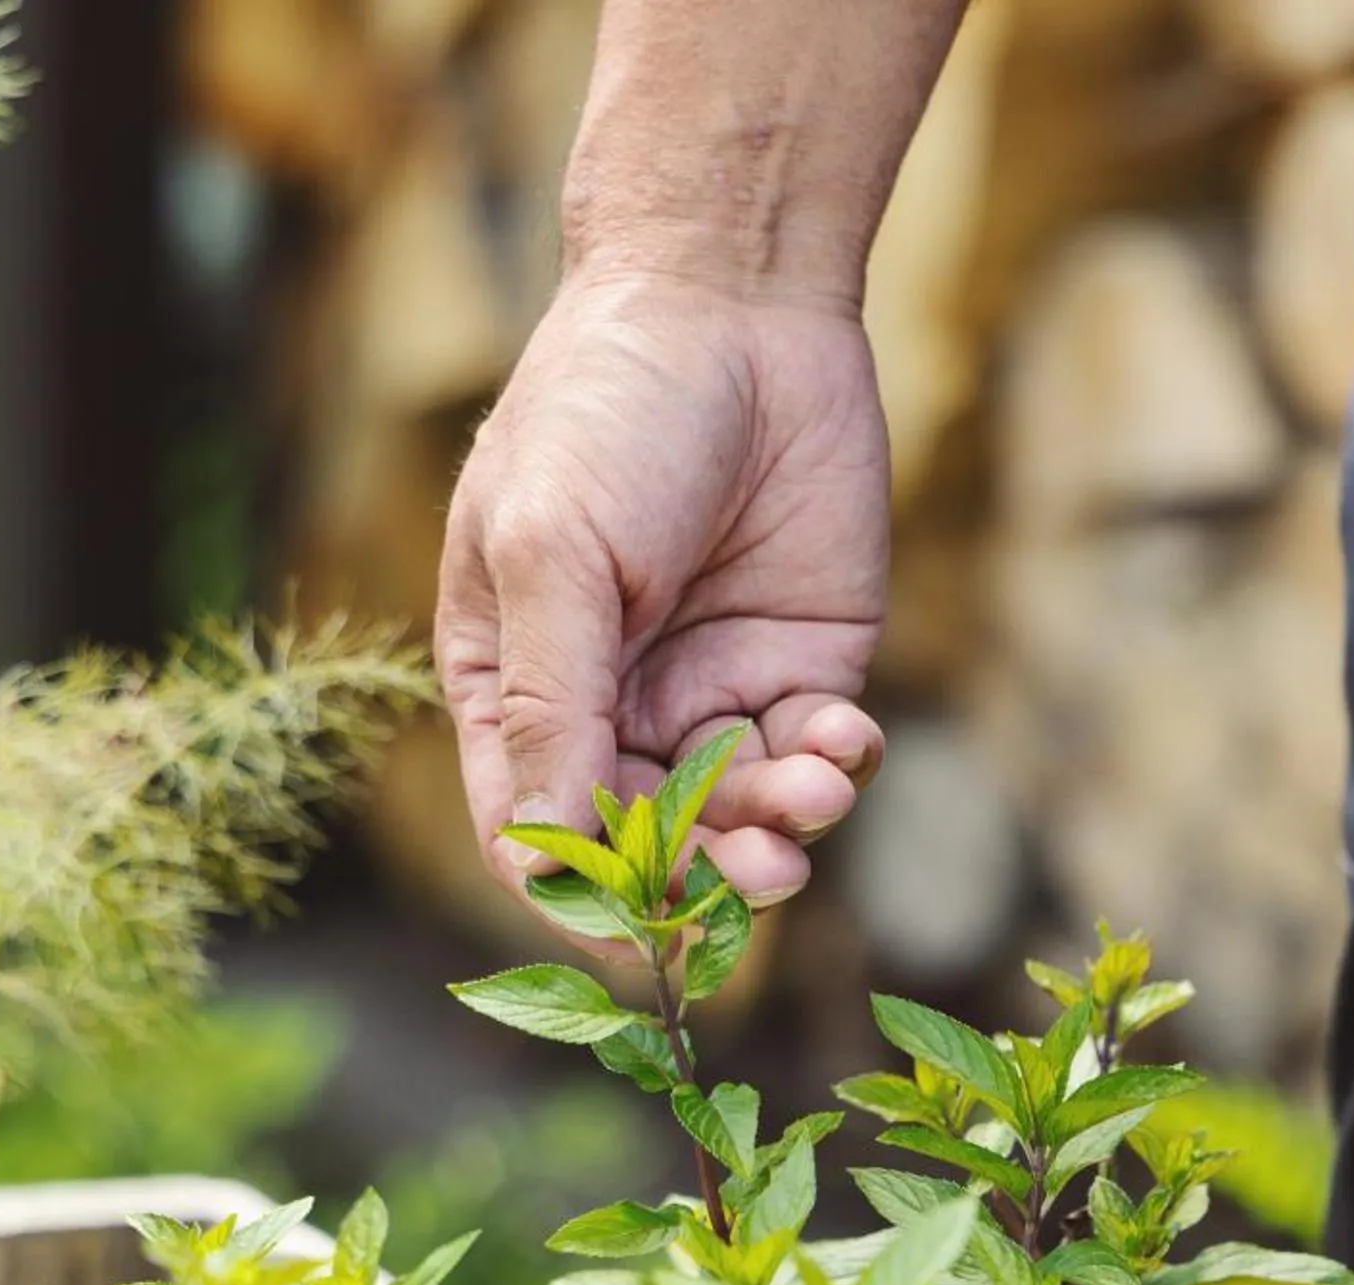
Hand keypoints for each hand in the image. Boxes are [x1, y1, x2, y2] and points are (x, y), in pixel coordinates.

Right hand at [435, 268, 889, 924]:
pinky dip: (835, 768)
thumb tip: (542, 860)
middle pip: (645, 840)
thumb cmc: (605, 411)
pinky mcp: (798, 663)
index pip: (530, 828)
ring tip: (814, 796)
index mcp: (509, 684)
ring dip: (777, 828)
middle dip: (703, 870)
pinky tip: (844, 740)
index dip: (577, 888)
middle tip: (759, 875)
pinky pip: (814, 756)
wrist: (734, 298)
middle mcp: (605, 704)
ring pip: (737, 814)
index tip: (633, 918)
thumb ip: (547, 709)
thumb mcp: (550, 555)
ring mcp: (705, 686)